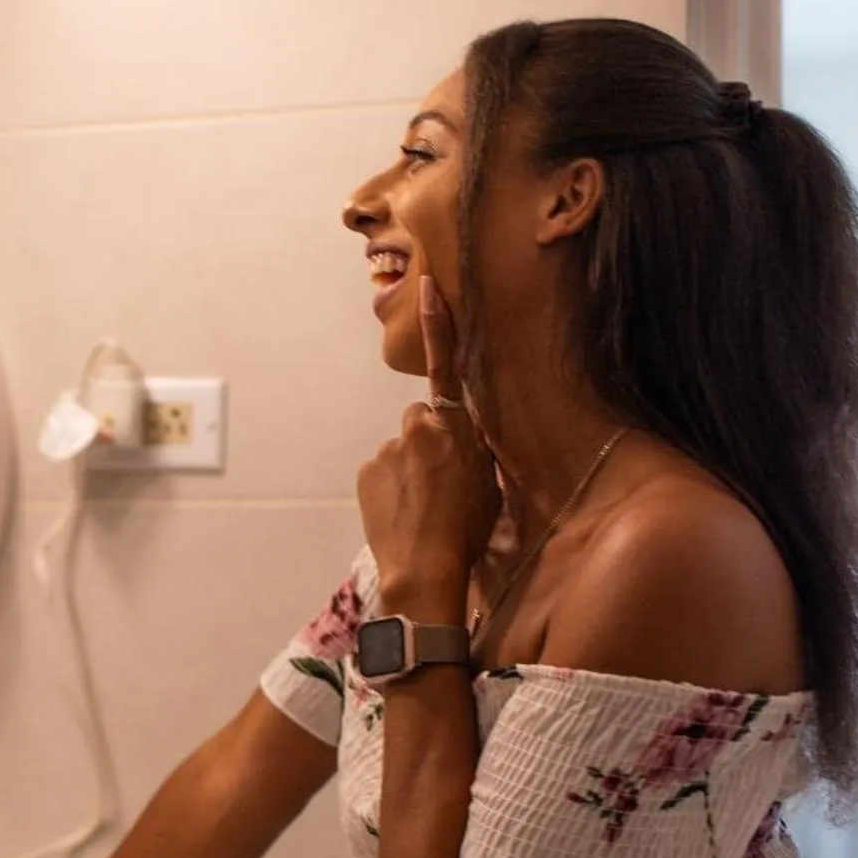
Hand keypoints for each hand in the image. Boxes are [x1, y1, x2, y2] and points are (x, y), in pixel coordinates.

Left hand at [356, 274, 502, 599]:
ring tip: (422, 507)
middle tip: (440, 483)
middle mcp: (420, 427)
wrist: (425, 570)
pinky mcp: (368, 469)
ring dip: (409, 469)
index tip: (426, 287)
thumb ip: (475, 453)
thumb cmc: (468, 533)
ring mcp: (389, 448)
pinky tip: (402, 513)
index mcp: (457, 428)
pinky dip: (390, 486)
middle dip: (428, 441)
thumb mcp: (490, 487)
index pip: (447, 365)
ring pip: (401, 450)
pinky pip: (382, 470)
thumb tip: (465, 446)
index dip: (438, 324)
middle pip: (422, 420)